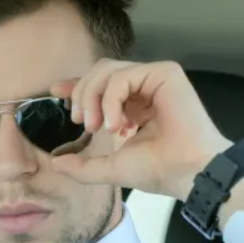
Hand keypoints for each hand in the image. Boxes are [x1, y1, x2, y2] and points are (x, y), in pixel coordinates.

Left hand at [49, 59, 233, 200]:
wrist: (187, 172)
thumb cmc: (157, 170)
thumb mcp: (110, 168)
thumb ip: (82, 166)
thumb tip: (56, 163)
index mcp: (131, 106)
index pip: (99, 85)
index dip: (76, 85)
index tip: (55, 92)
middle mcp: (143, 89)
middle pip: (99, 72)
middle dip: (81, 94)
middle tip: (81, 123)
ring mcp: (154, 79)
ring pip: (108, 70)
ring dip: (92, 96)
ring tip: (96, 126)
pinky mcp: (165, 73)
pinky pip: (123, 75)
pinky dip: (111, 99)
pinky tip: (116, 124)